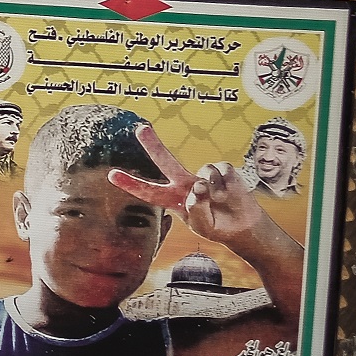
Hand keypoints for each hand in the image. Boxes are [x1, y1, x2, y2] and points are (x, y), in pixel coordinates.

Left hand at [107, 122, 279, 252]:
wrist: (243, 226)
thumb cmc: (218, 226)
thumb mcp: (204, 227)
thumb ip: (197, 209)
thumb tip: (198, 184)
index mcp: (173, 199)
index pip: (148, 192)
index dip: (130, 184)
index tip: (111, 175)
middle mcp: (184, 182)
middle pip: (165, 161)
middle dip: (153, 144)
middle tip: (140, 128)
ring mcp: (203, 174)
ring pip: (204, 176)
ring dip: (214, 192)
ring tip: (220, 202)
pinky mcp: (222, 169)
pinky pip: (222, 173)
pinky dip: (228, 186)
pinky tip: (230, 193)